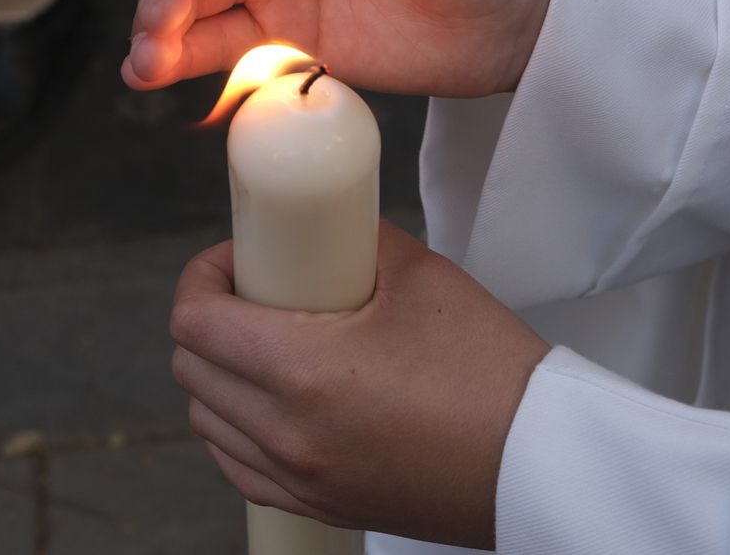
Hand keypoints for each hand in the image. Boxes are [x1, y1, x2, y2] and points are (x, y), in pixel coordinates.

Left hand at [169, 221, 549, 548]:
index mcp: (304, 371)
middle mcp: (288, 433)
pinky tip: (272, 403)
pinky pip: (240, 468)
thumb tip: (325, 226)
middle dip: (208, 318)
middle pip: (191, 368)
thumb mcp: (423, 277)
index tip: (234, 260)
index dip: (201, 276)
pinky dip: (238, 430)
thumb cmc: (491, 373)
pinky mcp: (319, 504)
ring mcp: (300, 477)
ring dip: (219, 375)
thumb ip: (360, 241)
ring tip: (266, 345)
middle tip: (253, 292)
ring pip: (208, 421)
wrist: (537, 461)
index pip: (195, 321)